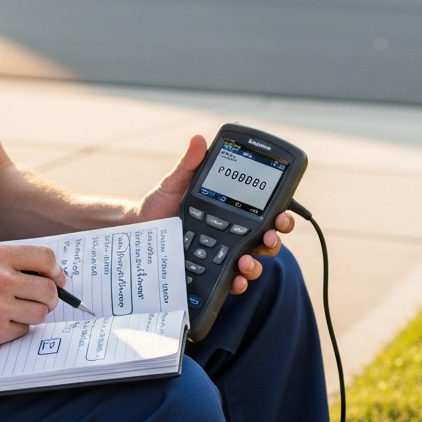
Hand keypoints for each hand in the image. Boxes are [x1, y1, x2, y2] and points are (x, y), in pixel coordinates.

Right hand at [0, 242, 65, 354]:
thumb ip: (5, 262)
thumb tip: (41, 272)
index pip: (46, 258)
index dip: (56, 270)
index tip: (57, 279)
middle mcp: (0, 279)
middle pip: (49, 289)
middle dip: (50, 297)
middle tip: (42, 301)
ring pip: (39, 313)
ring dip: (33, 314)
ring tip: (16, 312)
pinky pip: (21, 331)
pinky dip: (15, 329)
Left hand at [135, 135, 295, 295]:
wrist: (140, 230)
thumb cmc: (161, 204)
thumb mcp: (176, 183)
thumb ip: (190, 164)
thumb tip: (198, 139)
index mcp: (232, 210)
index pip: (265, 212)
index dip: (280, 216)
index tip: (282, 215)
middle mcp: (233, 234)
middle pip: (267, 240)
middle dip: (275, 240)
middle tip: (270, 237)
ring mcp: (223, 255)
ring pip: (253, 262)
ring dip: (257, 263)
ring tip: (246, 260)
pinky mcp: (211, 273)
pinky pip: (231, 280)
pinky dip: (238, 282)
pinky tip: (236, 279)